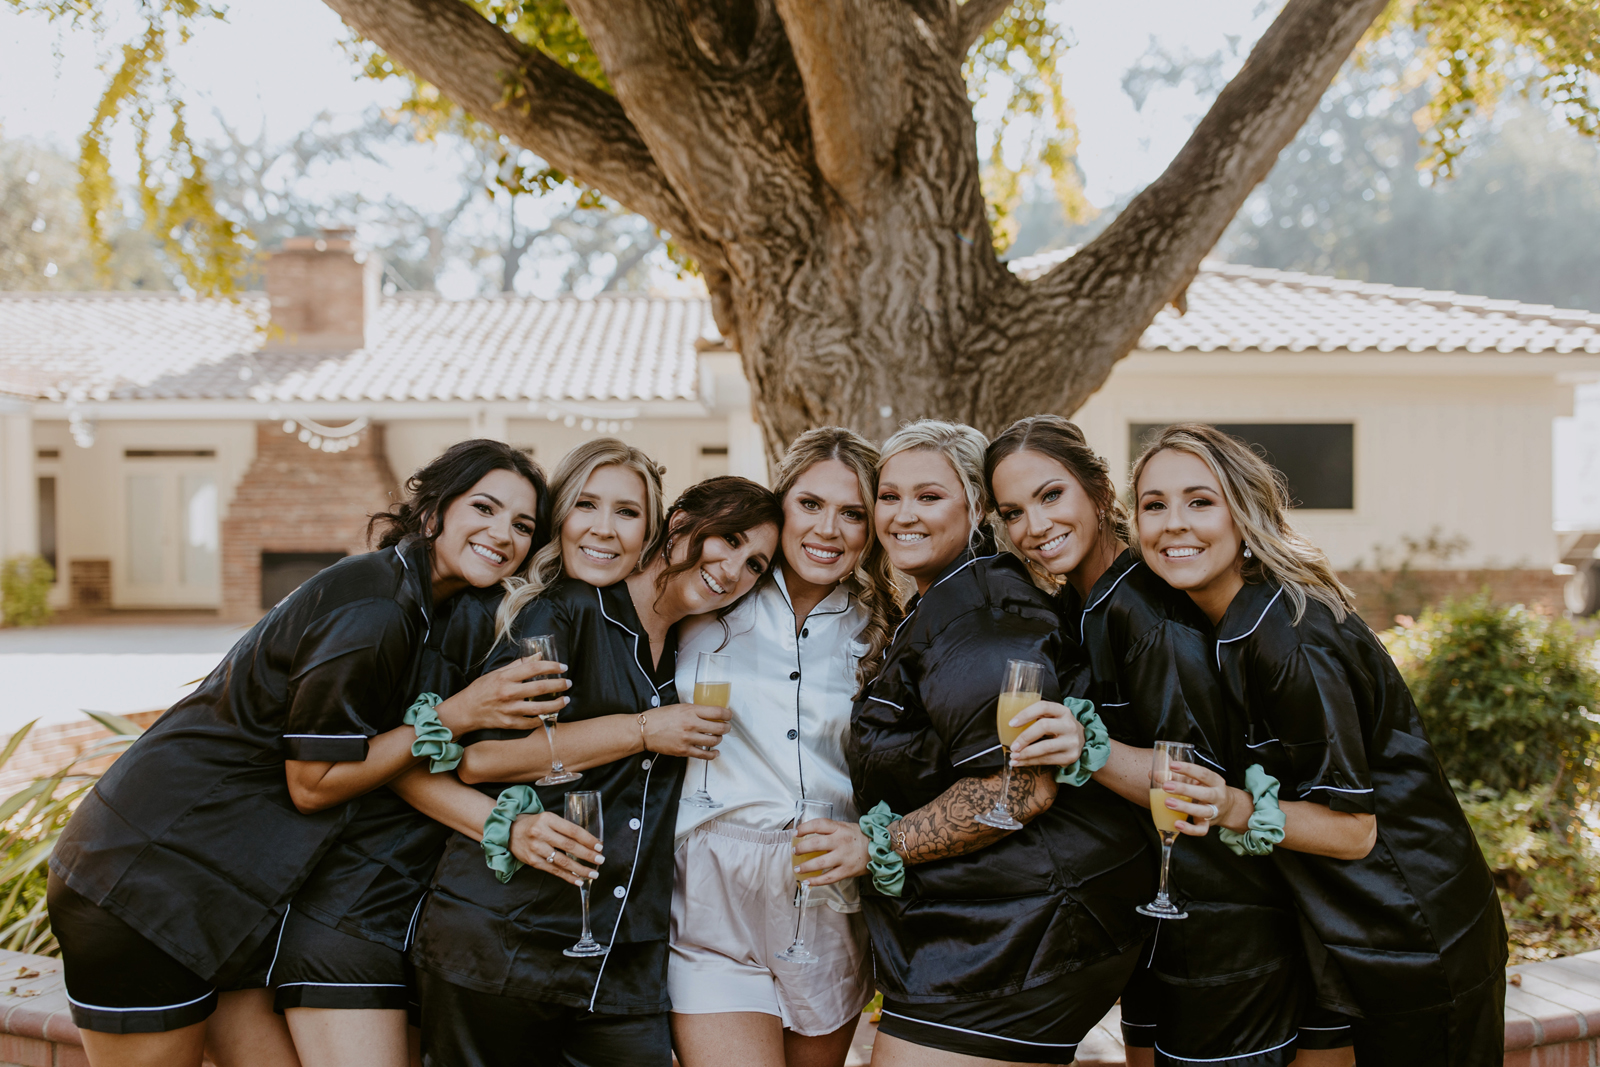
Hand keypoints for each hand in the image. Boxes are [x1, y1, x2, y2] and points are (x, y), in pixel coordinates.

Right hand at [434, 656, 570, 734]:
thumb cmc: (481, 689)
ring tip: (566, 700)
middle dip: (558, 685)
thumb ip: (517, 665)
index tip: (563, 667)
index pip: (533, 668)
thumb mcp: (496, 673)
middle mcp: (508, 693)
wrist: (465, 711)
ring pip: (539, 708)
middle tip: (568, 683)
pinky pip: (530, 722)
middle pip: (540, 687)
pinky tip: (550, 715)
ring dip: (556, 704)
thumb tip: (538, 656)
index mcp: (505, 677)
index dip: (551, 666)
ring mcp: (509, 710)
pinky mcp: (508, 723)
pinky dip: (541, 719)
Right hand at [508, 811, 602, 886]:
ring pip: (562, 861)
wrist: (508, 831)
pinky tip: (578, 880)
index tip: (599, 846)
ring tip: (593, 874)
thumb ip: (563, 827)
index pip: (572, 830)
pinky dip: (568, 876)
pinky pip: (553, 870)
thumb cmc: (533, 824)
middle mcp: (541, 833)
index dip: (588, 839)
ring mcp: (536, 848)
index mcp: (548, 819)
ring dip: (580, 869)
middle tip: (600, 860)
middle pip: (569, 846)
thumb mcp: (548, 818)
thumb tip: (587, 840)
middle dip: (587, 855)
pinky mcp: (532, 861)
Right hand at [642, 703, 729, 759]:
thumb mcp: (679, 707)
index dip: (727, 714)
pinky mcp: (684, 751)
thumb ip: (695, 710)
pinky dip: (713, 754)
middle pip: (719, 727)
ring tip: (718, 737)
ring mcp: (688, 739)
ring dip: (719, 739)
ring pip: (714, 741)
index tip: (729, 715)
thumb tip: (710, 713)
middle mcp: (691, 724)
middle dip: (726, 727)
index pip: (717, 712)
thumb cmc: (659, 717)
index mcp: (690, 711)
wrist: (644, 730)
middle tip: (726, 727)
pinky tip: (715, 752)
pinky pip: (704, 754)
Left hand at [791, 818, 868, 886]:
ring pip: (820, 863)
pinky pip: (829, 878)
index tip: (795, 833)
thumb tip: (809, 834)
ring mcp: (844, 857)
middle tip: (795, 851)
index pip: (818, 824)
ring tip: (797, 868)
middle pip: (816, 844)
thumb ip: (830, 830)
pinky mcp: (847, 871)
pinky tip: (808, 881)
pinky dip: (816, 881)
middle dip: (801, 848)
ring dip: (806, 867)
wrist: (880, 848)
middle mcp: (841, 842)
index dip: (804, 828)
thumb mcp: (845, 827)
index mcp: (839, 829)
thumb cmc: (860, 837)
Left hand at [1007, 701, 1084, 767]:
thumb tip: (1010, 726)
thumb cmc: (1059, 727)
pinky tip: (1020, 762)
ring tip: (1013, 756)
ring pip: (1045, 747)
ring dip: (1026, 753)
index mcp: (1062, 711)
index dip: (1025, 714)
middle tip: (1012, 746)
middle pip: (1044, 726)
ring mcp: (1071, 741)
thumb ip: (1037, 717)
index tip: (1011, 724)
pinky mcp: (1070, 756)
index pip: (1043, 707)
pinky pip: (1047, 760)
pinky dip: (1030, 762)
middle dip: (1025, 737)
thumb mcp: (1053, 717)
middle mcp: (1069, 724)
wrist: (1082, 741)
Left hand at [1160, 759, 1244, 836]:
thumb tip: (1153, 774)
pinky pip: (1201, 830)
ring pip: (1202, 811)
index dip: (1188, 769)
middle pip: (1204, 793)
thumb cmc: (1206, 790)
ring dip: (1184, 807)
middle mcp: (1217, 796)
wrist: (1227, 808)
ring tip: (1167, 803)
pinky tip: (1176, 824)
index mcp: (1215, 781)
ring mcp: (1215, 811)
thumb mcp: (1198, 781)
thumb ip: (1178, 777)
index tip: (1172, 765)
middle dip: (1184, 789)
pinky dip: (1190, 829)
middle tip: (1166, 786)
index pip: (1203, 773)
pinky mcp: (1209, 825)